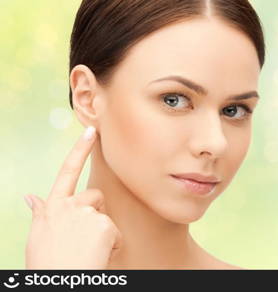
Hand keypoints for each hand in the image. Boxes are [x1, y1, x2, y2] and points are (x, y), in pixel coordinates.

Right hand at [24, 126, 122, 268]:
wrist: (59, 281)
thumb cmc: (49, 262)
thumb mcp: (39, 235)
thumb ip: (40, 213)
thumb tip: (31, 197)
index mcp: (53, 206)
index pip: (67, 171)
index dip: (80, 149)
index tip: (91, 131)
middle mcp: (69, 205)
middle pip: (95, 197)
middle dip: (96, 213)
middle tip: (84, 240)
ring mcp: (86, 213)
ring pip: (105, 215)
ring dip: (103, 231)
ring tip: (88, 251)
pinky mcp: (103, 225)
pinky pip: (116, 233)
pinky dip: (111, 245)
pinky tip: (98, 256)